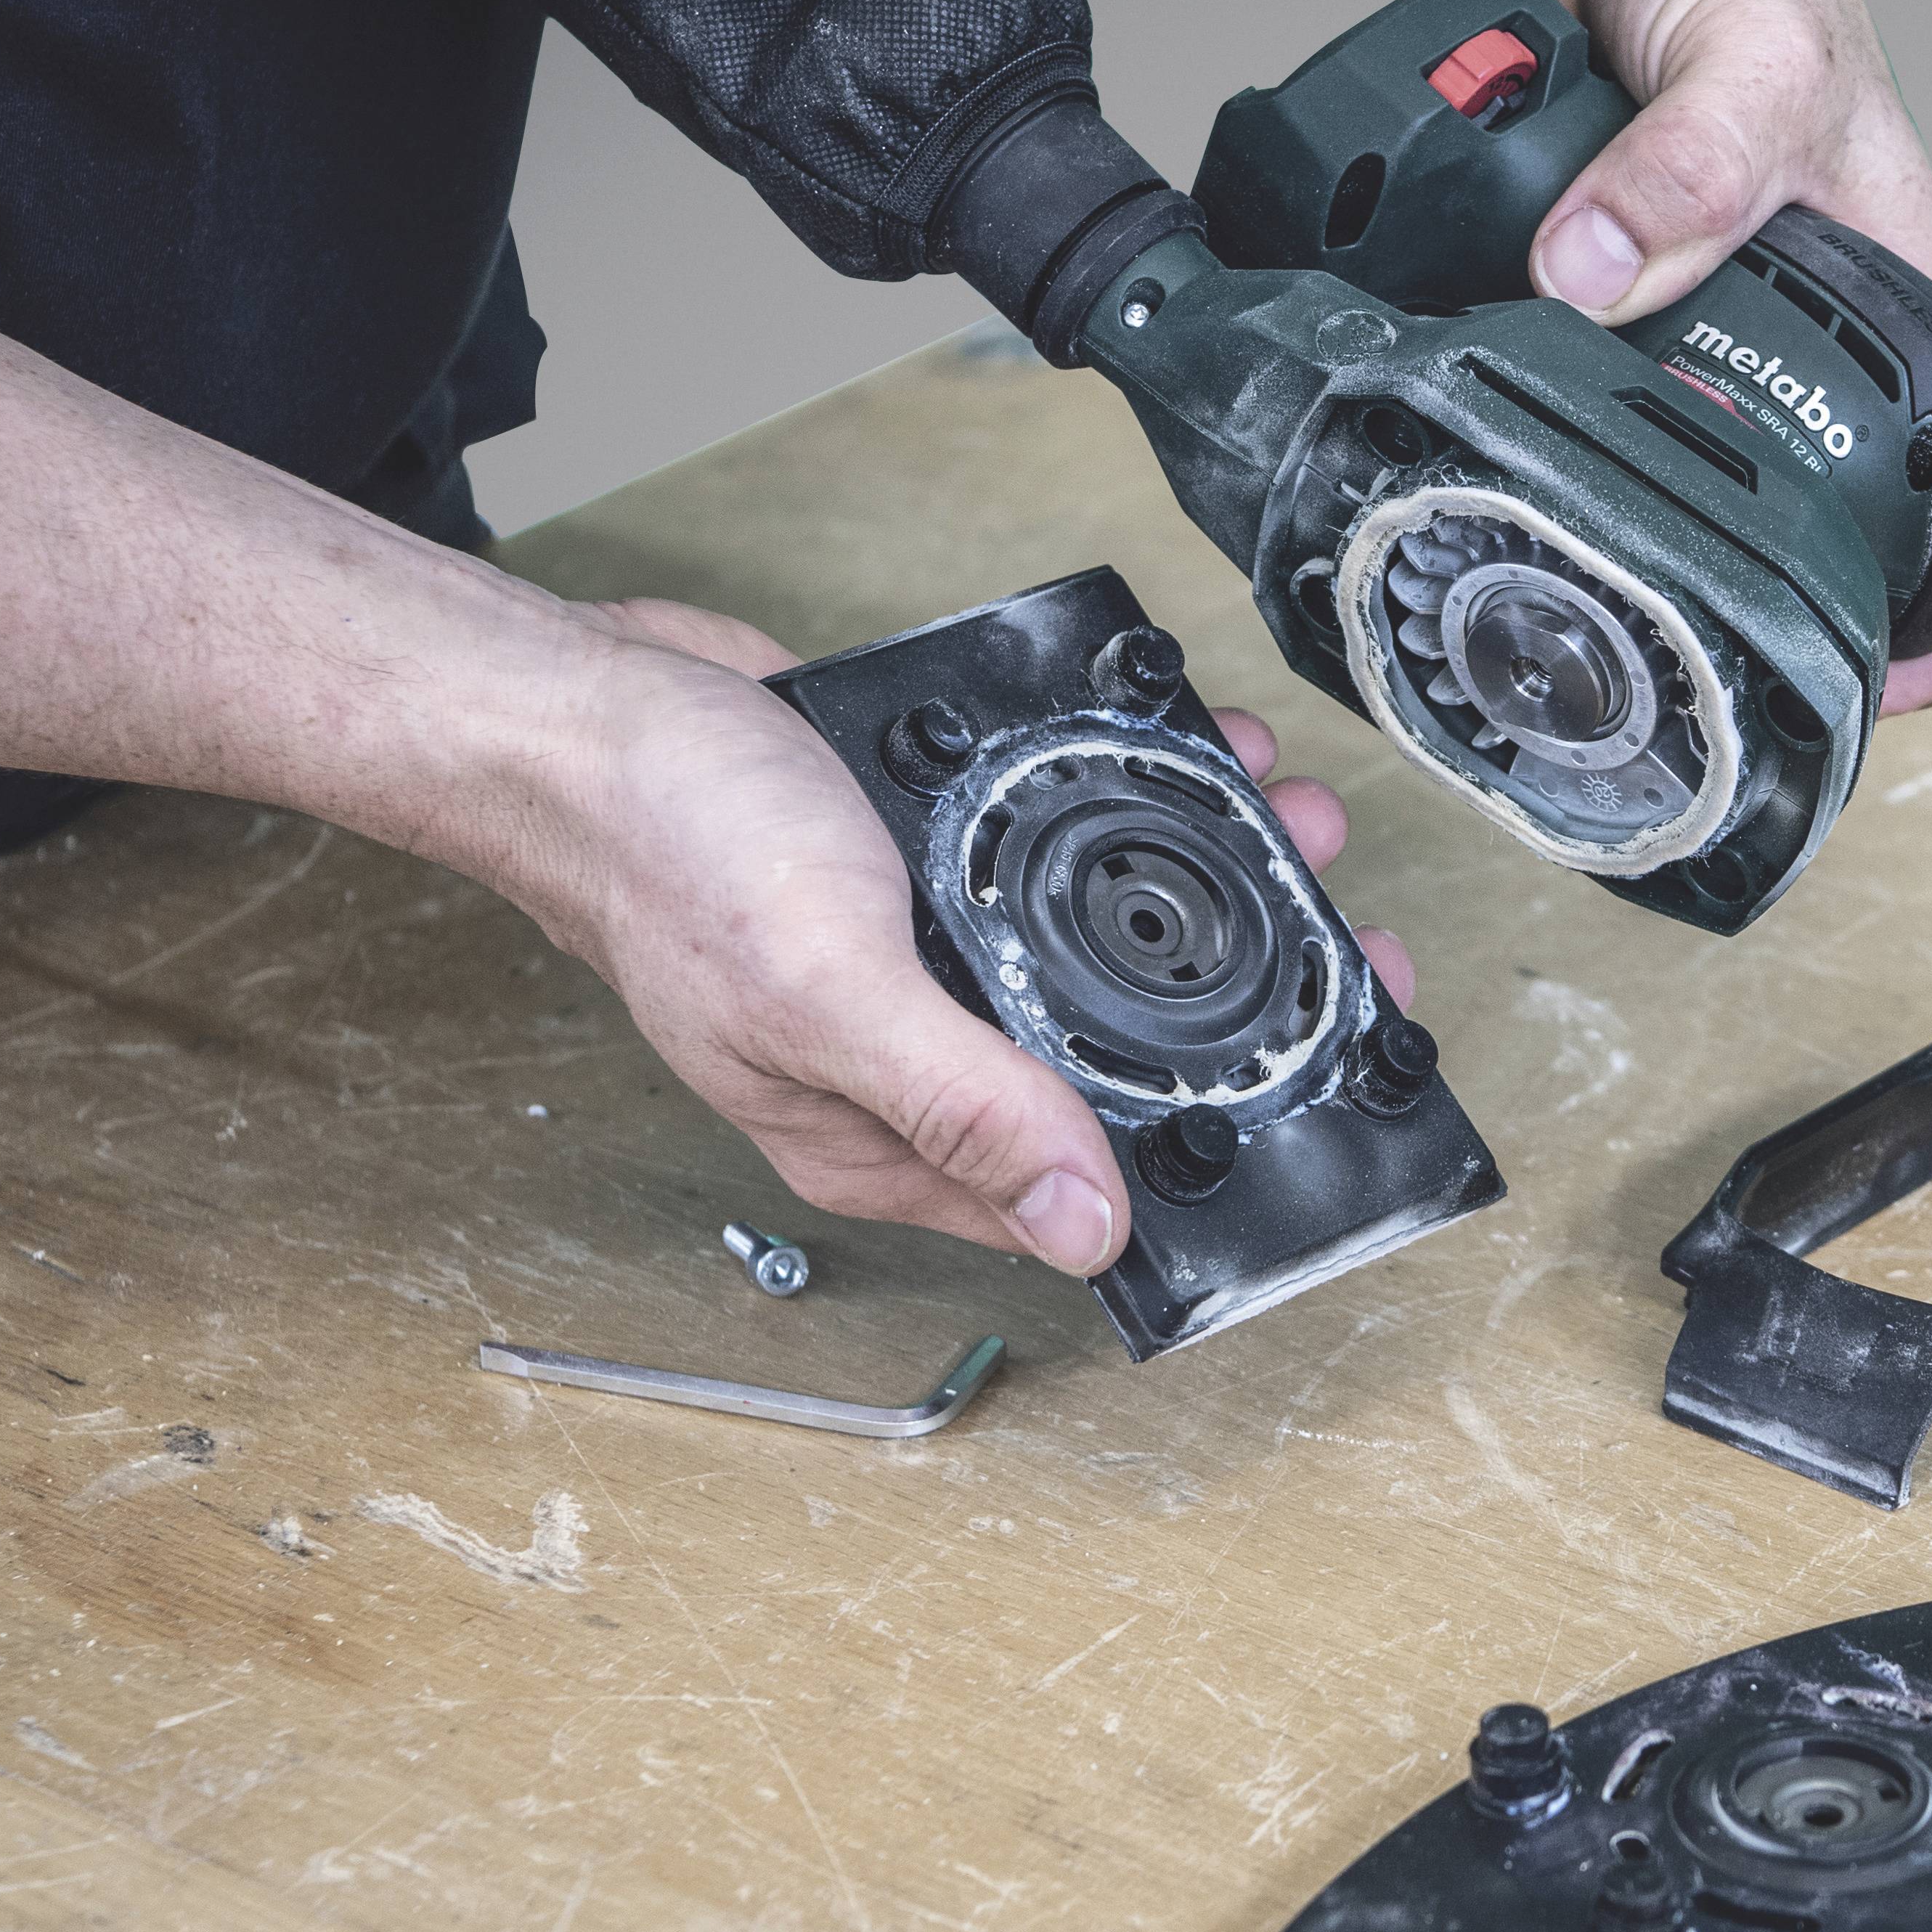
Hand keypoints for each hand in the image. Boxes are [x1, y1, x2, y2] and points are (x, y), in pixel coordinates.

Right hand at [490, 598, 1409, 1275]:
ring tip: (1285, 812)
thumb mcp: (828, 988)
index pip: (1081, 1186)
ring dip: (1210, 874)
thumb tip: (1090, 1228)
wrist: (584, 704)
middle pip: (1117, 1057)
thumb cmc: (665, 848)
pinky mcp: (931, 850)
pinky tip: (1189, 750)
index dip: (1211, 1144)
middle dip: (1248, 990)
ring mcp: (928, 949)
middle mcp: (921, 1053)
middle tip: (1347, 928)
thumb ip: (966, 1108)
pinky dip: (1134, 796)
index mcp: (889, 1135)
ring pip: (1104, 940)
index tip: (1329, 1073)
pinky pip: (1059, 843)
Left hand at [1020, 0, 1931, 704]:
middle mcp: (1807, 335)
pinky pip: (1581, 409)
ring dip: (1641, 532)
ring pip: (1686, 478)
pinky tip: (1499, 482)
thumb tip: (1597, 274)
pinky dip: (1542, 442)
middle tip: (1700, 676)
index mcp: (1898, 297)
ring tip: (1587, 602)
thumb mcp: (1751, 56)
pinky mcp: (1606, 317)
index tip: (1891, 694)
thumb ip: (1690, 164)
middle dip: (1773, 605)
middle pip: (1820, 517)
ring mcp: (1703, 333)